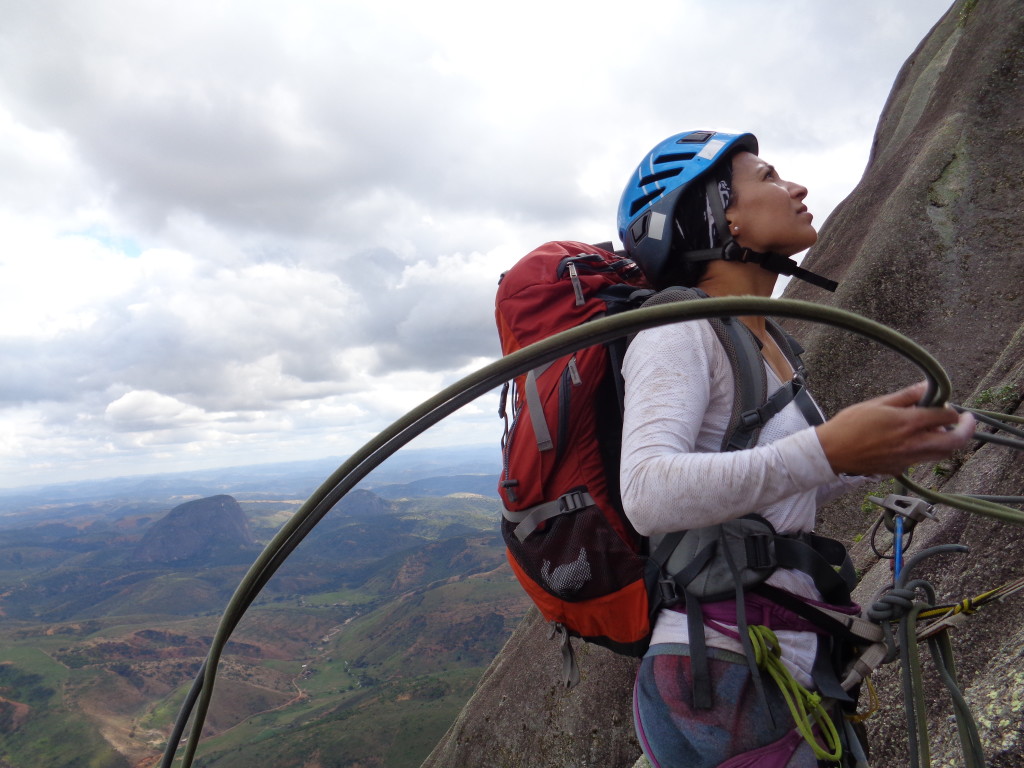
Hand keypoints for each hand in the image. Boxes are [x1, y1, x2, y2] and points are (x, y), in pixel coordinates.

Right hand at [815, 381, 975, 476]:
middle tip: (966, 421)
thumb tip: (926, 388)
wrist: (831, 453)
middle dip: (966, 430)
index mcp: (908, 423)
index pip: (946, 416)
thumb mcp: (877, 403)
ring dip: (947, 442)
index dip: (951, 409)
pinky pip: (921, 460)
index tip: (947, 405)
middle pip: (955, 441)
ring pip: (942, 454)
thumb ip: (906, 396)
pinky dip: (924, 450)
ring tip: (938, 431)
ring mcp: (908, 460)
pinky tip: (910, 442)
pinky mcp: (899, 469)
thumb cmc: (849, 426)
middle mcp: (913, 444)